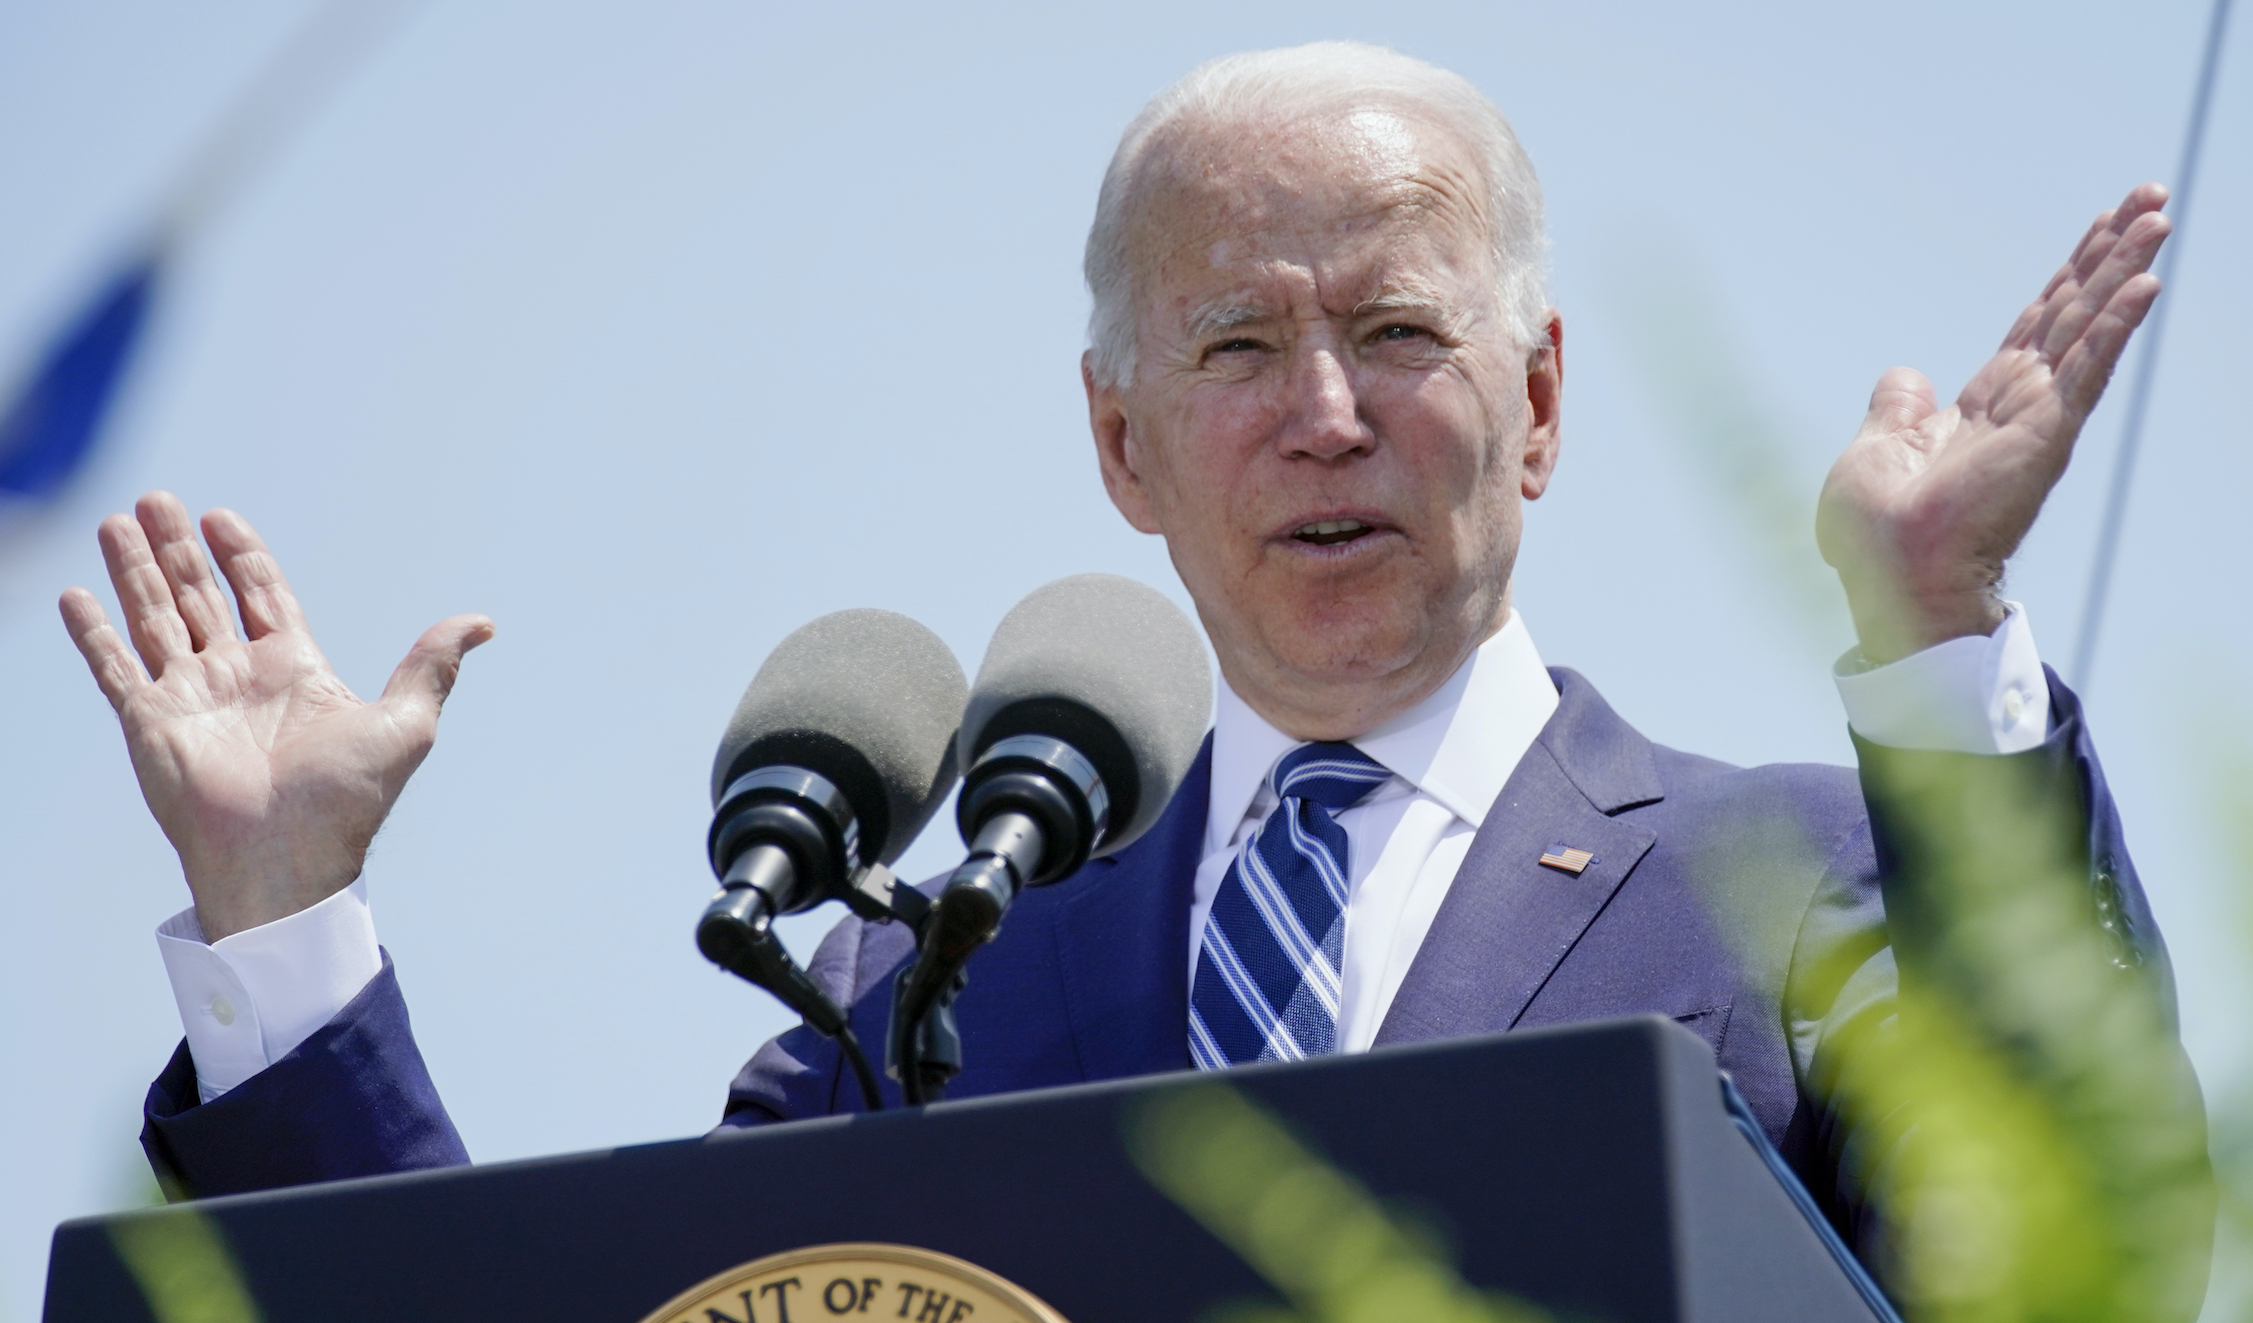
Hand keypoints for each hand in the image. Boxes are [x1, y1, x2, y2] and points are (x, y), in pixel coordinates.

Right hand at [59, 492, 491, 940]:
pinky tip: (75, 596)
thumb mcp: (406, 722)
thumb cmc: (348, 800)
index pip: (262, 594)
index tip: (220, 516)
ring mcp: (191, 699)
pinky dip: (94, 633)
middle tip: (154, 498)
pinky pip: (115, 668)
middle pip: (200, 596)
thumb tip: (483, 622)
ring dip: (134, 570)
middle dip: (178, 549)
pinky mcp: (150, 724)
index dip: (241, 555)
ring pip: (154, 618)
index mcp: (294, 669)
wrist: (287, 861)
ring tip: (115, 520)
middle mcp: (238, 677)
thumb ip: (433, 665)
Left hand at [1816, 184, 2170, 662]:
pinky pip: (2086, 367)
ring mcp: (2037, 418)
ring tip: (2159, 215)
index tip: (2102, 228)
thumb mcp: (1873, 452)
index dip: (2067, 277)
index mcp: (1980, 408)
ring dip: (2123, 269)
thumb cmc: (1876, 536)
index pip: (2035, 326)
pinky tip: (2145, 282)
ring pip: (2088, 326)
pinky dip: (2114, 324)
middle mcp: (2018, 406)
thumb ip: (1896, 410)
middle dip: (2109, 253)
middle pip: (2073, 311)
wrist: (1890, 579)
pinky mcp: (2044, 433)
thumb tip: (1906, 375)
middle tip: (2150, 197)